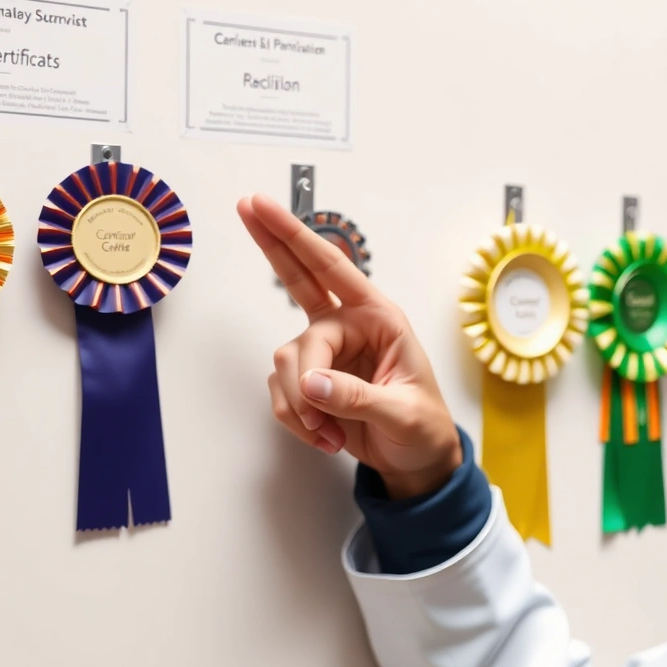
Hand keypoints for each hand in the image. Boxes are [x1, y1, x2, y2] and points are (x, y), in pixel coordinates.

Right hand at [238, 193, 462, 498]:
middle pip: (298, 279)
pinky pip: (282, 394)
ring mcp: (324, 354)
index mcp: (379, 319)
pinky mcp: (308, 382)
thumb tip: (312, 383)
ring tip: (332, 433)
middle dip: (272, 244)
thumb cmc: (423, 428)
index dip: (296, 236)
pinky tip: (326, 437)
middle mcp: (348, 327)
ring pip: (285, 363)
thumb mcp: (402, 413)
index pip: (333, 270)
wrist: (416, 461)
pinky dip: (298, 421)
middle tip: (243, 205)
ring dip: (302, 406)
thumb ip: (357, 397)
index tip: (263, 205)